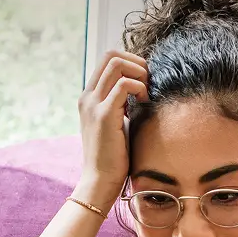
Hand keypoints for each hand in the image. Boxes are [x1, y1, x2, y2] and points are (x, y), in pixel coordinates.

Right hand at [76, 49, 148, 203]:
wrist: (99, 181)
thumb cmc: (113, 157)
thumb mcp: (116, 123)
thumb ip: (122, 105)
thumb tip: (140, 91)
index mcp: (89, 97)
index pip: (108, 60)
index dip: (131, 63)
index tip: (145, 81)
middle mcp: (88, 96)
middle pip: (111, 55)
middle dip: (136, 62)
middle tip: (149, 83)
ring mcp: (93, 104)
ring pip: (116, 64)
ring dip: (139, 72)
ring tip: (147, 93)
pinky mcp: (103, 115)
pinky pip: (124, 85)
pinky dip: (139, 88)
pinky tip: (145, 103)